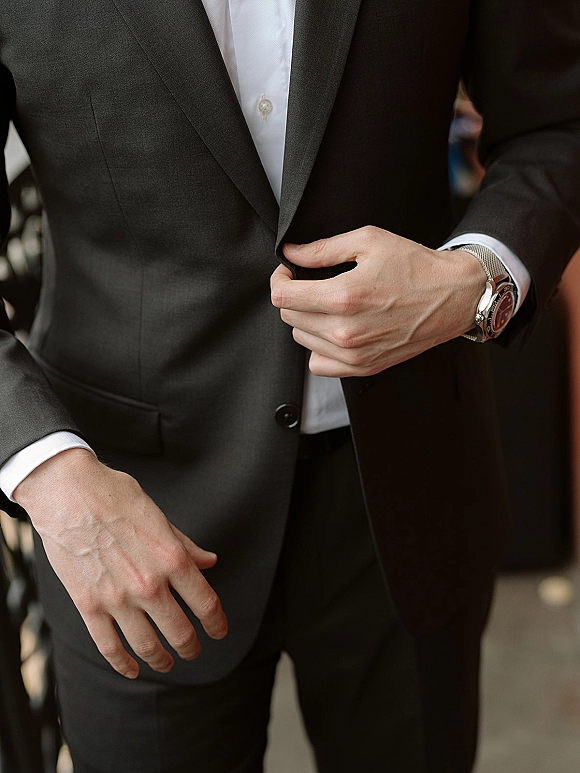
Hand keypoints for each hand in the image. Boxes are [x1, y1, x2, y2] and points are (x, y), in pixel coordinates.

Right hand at [14, 448, 227, 677]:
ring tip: (167, 663)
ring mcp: (117, 598)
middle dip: (191, 647)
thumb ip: (184, 545)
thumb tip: (208, 561)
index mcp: (171, 558)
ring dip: (161, 660)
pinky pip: (108, 646)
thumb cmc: (114, 496)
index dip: (217, 623)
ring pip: (147, 645)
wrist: (68, 492)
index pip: (206, 603)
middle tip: (194, 651)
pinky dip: (122, 664)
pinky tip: (131, 669)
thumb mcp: (158, 516)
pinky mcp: (88, 604)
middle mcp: (149, 583)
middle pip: (180, 631)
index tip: (219, 630)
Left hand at [271, 226, 486, 376]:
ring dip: (307, 319)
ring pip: (302, 338)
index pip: (282, 297)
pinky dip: (319, 346)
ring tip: (329, 304)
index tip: (288, 272)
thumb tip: (291, 253)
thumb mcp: (368, 242)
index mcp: (343, 297)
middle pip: (290, 317)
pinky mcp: (362, 367)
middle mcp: (345, 331)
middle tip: (312, 283)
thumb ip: (323, 249)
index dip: (279, 279)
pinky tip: (335, 329)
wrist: (453, 297)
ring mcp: (354, 354)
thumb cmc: (415, 267)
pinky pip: (318, 363)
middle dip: (294, 296)